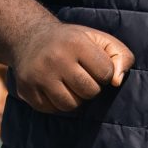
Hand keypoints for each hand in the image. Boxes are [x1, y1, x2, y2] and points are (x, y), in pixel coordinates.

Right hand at [14, 22, 133, 113]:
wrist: (29, 38)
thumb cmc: (72, 41)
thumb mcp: (99, 39)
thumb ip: (121, 56)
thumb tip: (117, 82)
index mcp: (76, 43)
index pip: (106, 74)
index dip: (105, 72)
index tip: (94, 65)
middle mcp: (55, 59)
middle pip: (89, 92)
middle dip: (91, 87)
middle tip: (82, 77)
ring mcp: (38, 76)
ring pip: (70, 105)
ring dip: (76, 99)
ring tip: (70, 86)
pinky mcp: (26, 90)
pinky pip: (51, 109)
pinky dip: (57, 103)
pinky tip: (55, 90)